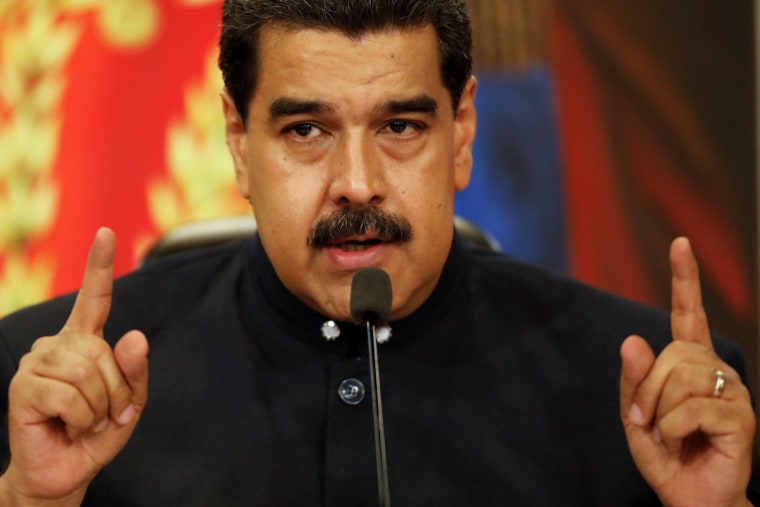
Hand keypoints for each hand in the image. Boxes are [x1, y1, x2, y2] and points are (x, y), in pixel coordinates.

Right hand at [1, 228, 148, 504]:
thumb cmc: (96, 432)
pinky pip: (71, 395)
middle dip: (116, 390)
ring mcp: (36, 362)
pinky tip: (68, 425)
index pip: (95, 298)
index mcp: (84, 342)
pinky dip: (81, 417)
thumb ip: (135, 371)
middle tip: (105, 413)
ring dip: (99, 406)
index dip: (100, 265)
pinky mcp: (23, 386)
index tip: (107, 233)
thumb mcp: (129, 403)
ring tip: (86, 420)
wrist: (66, 471)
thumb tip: (134, 336)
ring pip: (89, 372)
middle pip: (104, 351)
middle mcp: (57, 344)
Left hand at [620, 237, 754, 506]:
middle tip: (647, 422)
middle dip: (646, 390)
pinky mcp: (741, 417)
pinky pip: (691, 407)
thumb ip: (634, 380)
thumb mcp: (636, 415)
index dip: (684, 279)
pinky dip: (672, 428)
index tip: (680, 243)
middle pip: (670, 354)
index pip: (686, 313)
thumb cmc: (666, 454)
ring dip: (658, 411)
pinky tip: (683, 441)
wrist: (690, 496)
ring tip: (667, 434)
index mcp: (689, 363)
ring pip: (679, 378)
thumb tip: (633, 340)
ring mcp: (732, 391)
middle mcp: (715, 369)